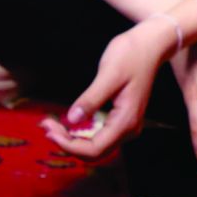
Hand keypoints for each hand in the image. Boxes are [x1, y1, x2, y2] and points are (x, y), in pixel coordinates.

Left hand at [43, 18, 181, 159]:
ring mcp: (126, 125)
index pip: (95, 149)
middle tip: (46, 125)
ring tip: (51, 124)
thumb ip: (91, 99)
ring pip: (96, 146)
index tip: (49, 131)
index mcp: (126, 121)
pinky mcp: (121, 119)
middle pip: (94, 152)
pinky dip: (80, 133)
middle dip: (67, 143)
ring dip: (72, 140)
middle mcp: (128, 129)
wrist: (150, 45)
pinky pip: (99, 135)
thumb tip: (72, 120)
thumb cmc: (131, 55)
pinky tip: (66, 123)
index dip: (69, 145)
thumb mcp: (108, 75)